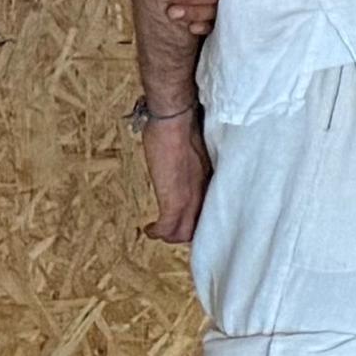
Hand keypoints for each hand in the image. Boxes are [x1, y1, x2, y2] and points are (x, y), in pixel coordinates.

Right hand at [139, 113, 209, 245]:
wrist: (175, 120)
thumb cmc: (180, 127)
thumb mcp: (193, 152)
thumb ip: (191, 166)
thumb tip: (182, 166)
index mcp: (207, 180)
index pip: (207, 211)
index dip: (196, 219)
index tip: (186, 220)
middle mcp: (202, 192)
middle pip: (197, 226)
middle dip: (183, 233)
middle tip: (169, 231)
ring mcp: (189, 198)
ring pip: (183, 233)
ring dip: (168, 235)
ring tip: (158, 231)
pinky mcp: (173, 200)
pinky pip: (167, 228)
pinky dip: (156, 232)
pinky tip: (148, 228)